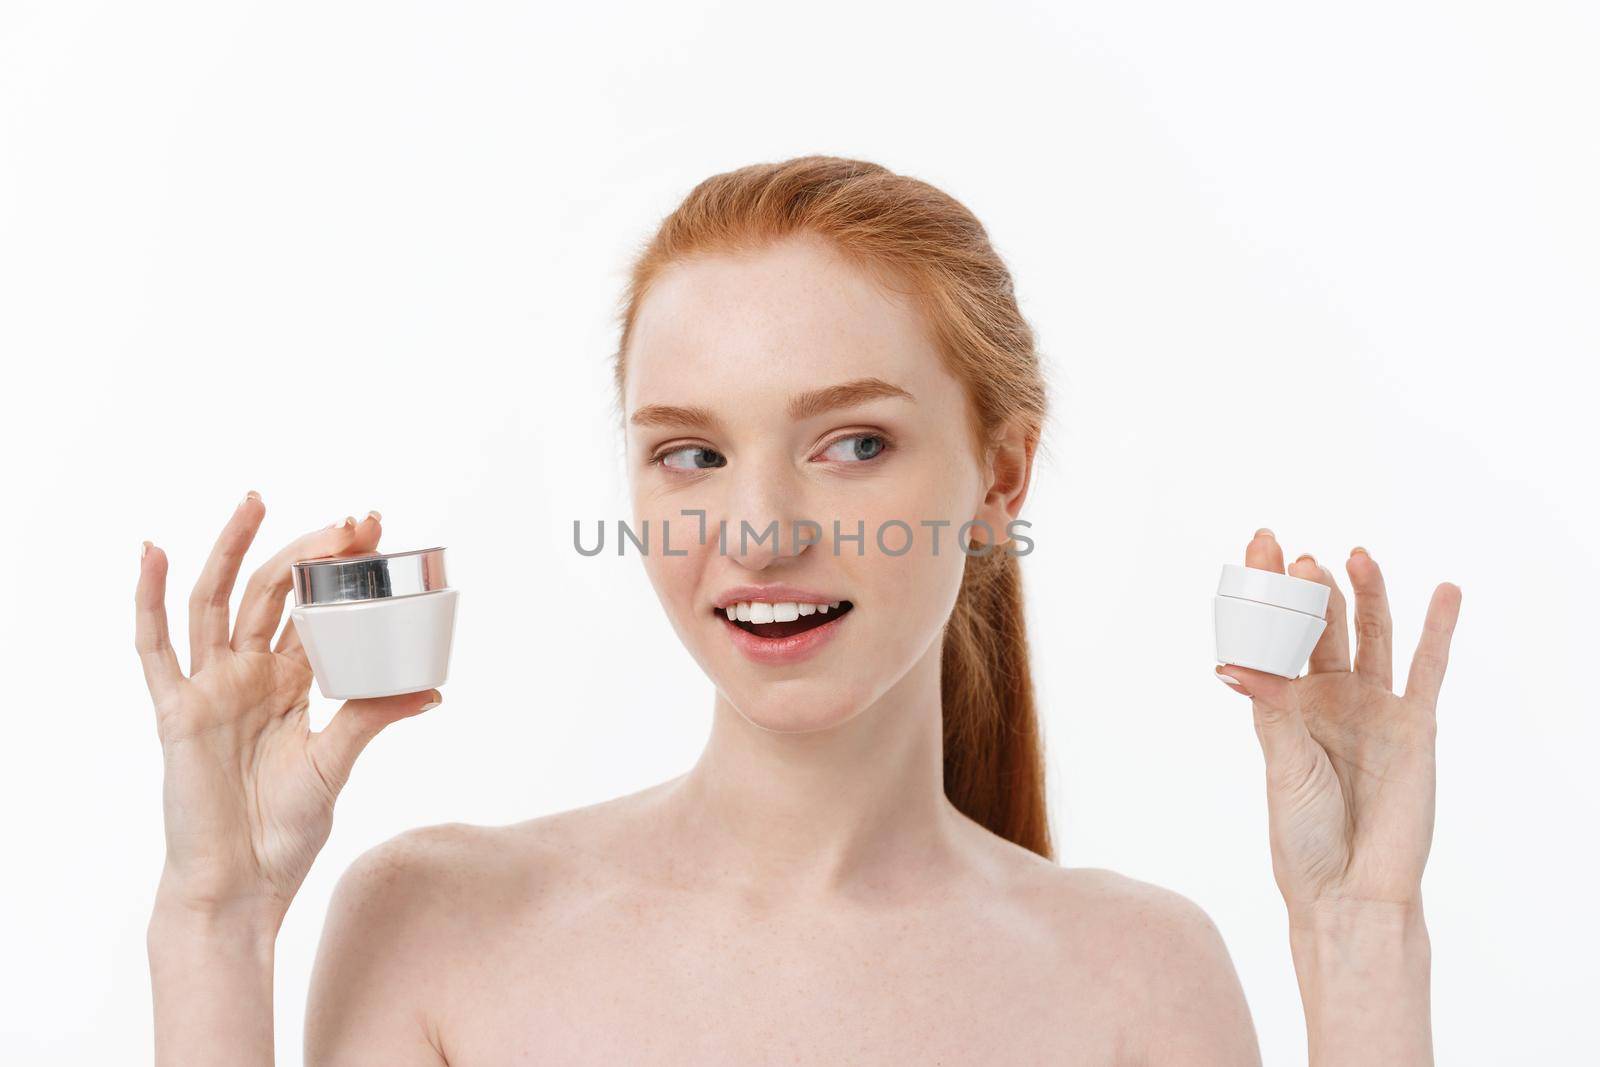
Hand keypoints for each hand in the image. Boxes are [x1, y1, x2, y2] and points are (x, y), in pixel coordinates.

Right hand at [135, 494, 441, 925]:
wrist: (240, 884)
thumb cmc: (284, 831)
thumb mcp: (337, 763)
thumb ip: (372, 717)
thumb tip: (433, 689)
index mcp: (291, 683)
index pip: (317, 611)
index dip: (341, 571)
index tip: (377, 532)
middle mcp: (249, 675)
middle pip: (276, 593)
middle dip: (310, 551)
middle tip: (352, 519)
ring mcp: (211, 687)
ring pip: (217, 600)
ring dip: (233, 548)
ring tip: (254, 500)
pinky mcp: (176, 709)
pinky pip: (155, 647)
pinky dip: (148, 598)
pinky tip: (151, 553)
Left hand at [1214, 530, 1461, 920]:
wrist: (1350, 888)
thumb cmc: (1303, 834)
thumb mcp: (1281, 764)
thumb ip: (1271, 710)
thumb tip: (1236, 663)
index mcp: (1284, 704)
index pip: (1274, 635)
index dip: (1267, 592)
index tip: (1259, 545)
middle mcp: (1328, 697)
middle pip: (1320, 628)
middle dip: (1310, 592)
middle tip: (1300, 559)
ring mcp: (1372, 708)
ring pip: (1371, 637)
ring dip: (1366, 596)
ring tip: (1356, 556)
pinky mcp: (1414, 726)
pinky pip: (1428, 671)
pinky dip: (1438, 631)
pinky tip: (1445, 593)